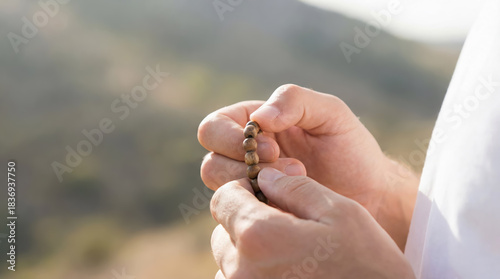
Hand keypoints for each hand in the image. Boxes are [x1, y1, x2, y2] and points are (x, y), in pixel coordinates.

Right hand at [198, 84, 417, 248]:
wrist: (371, 195)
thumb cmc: (351, 151)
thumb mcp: (331, 114)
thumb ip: (295, 101)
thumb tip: (258, 117)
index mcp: (254, 124)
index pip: (215, 127)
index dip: (232, 138)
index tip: (272, 149)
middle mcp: (245, 156)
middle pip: (212, 160)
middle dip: (243, 167)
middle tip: (290, 169)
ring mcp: (251, 187)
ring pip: (220, 190)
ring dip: (255, 188)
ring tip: (298, 185)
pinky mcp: (259, 213)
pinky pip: (240, 215)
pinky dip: (262, 210)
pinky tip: (293, 206)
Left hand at [210, 169, 414, 278]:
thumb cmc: (368, 264)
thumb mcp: (340, 212)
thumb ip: (295, 187)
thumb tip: (264, 177)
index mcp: (258, 235)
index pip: (223, 197)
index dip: (245, 189)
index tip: (269, 194)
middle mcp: (241, 269)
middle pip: (223, 229)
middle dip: (247, 220)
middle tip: (284, 225)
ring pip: (230, 259)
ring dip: (250, 250)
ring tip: (290, 254)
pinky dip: (254, 274)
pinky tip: (288, 274)